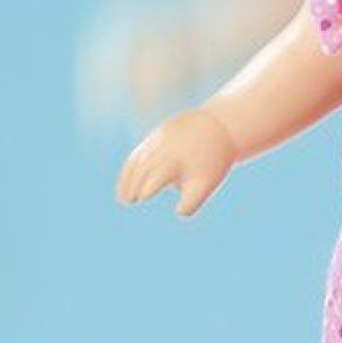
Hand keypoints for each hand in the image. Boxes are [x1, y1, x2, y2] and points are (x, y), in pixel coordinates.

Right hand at [116, 107, 237, 216]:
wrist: (219, 128)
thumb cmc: (212, 163)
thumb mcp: (205, 185)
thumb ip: (192, 203)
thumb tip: (178, 214)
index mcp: (175, 162)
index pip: (155, 178)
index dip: (146, 190)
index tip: (140, 201)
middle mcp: (163, 148)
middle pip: (142, 168)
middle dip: (133, 185)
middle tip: (127, 202)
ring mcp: (158, 139)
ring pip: (138, 159)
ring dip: (127, 177)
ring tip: (123, 196)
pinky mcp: (157, 134)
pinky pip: (140, 151)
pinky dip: (131, 166)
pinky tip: (128, 180)